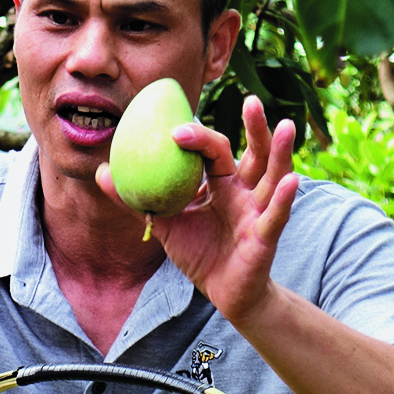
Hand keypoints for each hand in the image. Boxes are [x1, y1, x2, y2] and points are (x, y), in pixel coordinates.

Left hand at [97, 95, 299, 322]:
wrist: (222, 293)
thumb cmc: (199, 253)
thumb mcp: (165, 223)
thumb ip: (136, 199)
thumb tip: (101, 171)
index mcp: (221, 184)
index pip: (214, 152)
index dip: (199, 137)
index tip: (177, 127)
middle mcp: (244, 191)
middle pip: (253, 153)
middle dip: (255, 127)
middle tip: (252, 100)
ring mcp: (257, 211)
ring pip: (272, 177)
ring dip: (280, 153)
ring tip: (286, 127)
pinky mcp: (265, 236)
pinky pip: (276, 216)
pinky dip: (284, 199)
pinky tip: (292, 181)